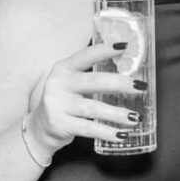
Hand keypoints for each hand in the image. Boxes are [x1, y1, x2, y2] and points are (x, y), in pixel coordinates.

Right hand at [23, 40, 144, 157]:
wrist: (38, 129)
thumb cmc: (64, 100)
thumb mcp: (70, 82)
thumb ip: (91, 74)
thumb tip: (128, 70)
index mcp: (63, 68)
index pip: (86, 55)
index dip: (104, 50)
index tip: (125, 46)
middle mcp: (59, 84)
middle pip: (94, 81)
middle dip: (120, 84)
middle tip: (141, 86)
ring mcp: (58, 105)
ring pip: (93, 108)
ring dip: (118, 114)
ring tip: (136, 117)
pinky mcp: (59, 125)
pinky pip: (88, 129)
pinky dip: (107, 132)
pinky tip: (122, 135)